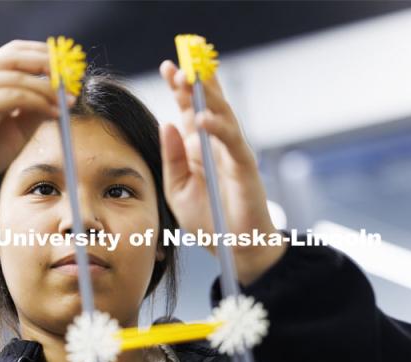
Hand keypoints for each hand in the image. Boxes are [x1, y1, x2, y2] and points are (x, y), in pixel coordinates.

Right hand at [0, 40, 71, 210]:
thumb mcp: (16, 125)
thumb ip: (34, 107)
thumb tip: (61, 96)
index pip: (13, 52)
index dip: (43, 55)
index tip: (68, 68)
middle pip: (15, 55)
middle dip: (49, 64)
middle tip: (72, 78)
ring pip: (19, 77)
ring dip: (49, 89)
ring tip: (68, 103)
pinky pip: (16, 97)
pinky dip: (41, 104)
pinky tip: (56, 114)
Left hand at [159, 60, 286, 285]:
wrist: (235, 246)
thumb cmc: (208, 219)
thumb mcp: (178, 189)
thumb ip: (172, 158)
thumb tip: (165, 123)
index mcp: (197, 148)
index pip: (188, 111)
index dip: (179, 89)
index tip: (167, 68)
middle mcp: (215, 145)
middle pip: (206, 105)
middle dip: (193, 84)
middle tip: (179, 65)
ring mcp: (231, 153)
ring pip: (223, 115)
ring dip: (207, 96)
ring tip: (191, 78)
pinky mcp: (244, 166)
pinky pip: (232, 142)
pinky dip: (218, 129)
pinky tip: (203, 119)